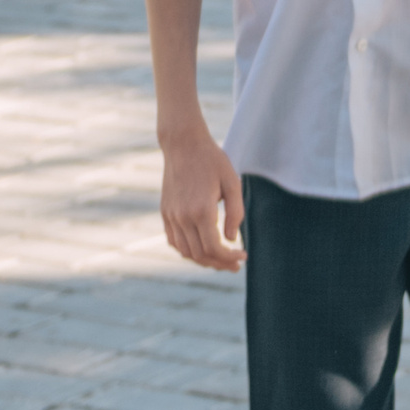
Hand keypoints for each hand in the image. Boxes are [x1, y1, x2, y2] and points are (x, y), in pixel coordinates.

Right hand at [160, 126, 244, 271]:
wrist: (184, 145)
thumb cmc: (213, 161)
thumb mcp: (233, 183)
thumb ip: (235, 213)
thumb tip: (231, 239)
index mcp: (201, 211)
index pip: (214, 248)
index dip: (229, 258)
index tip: (243, 257)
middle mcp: (183, 217)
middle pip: (200, 255)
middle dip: (219, 263)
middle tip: (236, 265)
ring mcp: (171, 216)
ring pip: (185, 251)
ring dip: (203, 260)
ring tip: (221, 259)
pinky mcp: (165, 213)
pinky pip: (174, 241)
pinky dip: (188, 251)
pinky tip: (202, 249)